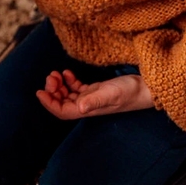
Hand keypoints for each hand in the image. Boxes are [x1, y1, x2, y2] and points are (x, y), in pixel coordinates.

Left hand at [36, 69, 153, 119]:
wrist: (146, 88)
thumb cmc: (130, 92)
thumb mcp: (110, 94)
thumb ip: (94, 100)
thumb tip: (78, 107)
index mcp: (87, 110)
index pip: (61, 111)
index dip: (48, 104)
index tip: (39, 92)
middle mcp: (87, 106)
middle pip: (62, 103)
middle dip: (52, 91)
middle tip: (51, 77)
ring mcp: (91, 98)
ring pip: (67, 95)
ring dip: (59, 85)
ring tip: (56, 73)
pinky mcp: (96, 90)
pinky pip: (77, 88)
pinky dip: (69, 81)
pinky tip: (67, 72)